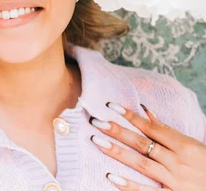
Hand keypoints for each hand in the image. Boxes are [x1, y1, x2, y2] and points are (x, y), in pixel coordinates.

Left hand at [89, 102, 205, 190]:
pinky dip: (130, 185)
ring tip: (98, 142)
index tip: (109, 106)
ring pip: (142, 164)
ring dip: (118, 153)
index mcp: (184, 145)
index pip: (151, 128)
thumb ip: (167, 129)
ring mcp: (175, 181)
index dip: (130, 116)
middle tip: (97, 122)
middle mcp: (178, 161)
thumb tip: (144, 110)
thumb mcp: (192, 144)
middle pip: (143, 144)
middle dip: (118, 132)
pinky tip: (112, 177)